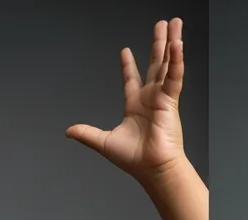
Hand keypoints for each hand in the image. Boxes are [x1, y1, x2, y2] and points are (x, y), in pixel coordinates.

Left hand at [67, 18, 185, 179]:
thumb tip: (69, 131)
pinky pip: (174, 76)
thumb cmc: (135, 160)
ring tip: (175, 23)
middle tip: (162, 26)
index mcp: (135, 106)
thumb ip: (87, 133)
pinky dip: (176, 60)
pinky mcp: (171, 100)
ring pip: (167, 64)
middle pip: (154, 65)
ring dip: (171, 43)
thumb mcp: (104, 142)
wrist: (152, 168)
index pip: (131, 80)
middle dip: (158, 45)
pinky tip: (177, 44)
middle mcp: (150, 99)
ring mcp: (162, 98)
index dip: (128, 65)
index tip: (125, 51)